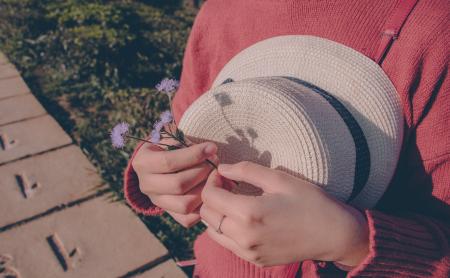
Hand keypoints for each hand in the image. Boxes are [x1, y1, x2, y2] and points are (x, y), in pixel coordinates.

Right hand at [132, 135, 217, 227]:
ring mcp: (157, 202)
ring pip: (184, 205)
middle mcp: (146, 185)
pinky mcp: (169, 214)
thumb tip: (211, 151)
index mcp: (143, 163)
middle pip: (178, 185)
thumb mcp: (172, 138)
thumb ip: (187, 143)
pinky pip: (188, 219)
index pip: (168, 162)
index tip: (212, 148)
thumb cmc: (170, 147)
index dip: (193, 155)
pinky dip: (202, 208)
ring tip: (214, 177)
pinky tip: (210, 191)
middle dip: (202, 173)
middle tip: (215, 163)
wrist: (160, 164)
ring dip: (204, 190)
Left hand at [200, 162, 368, 266]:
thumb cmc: (309, 202)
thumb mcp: (279, 179)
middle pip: (207, 215)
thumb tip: (222, 168)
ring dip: (217, 215)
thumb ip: (246, 171)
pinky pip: (228, 244)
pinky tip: (244, 219)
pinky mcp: (255, 260)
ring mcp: (248, 252)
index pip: (209, 197)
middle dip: (212, 197)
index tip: (223, 175)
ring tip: (234, 203)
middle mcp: (243, 237)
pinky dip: (227, 230)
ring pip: (213, 232)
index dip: (211, 182)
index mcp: (248, 213)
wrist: (334, 235)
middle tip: (228, 186)